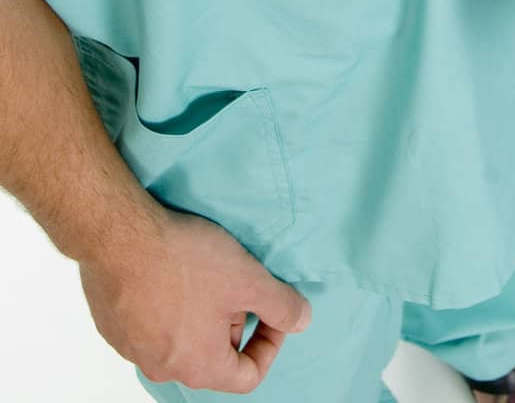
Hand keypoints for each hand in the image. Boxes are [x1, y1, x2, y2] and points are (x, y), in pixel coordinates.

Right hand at [79, 205, 311, 392]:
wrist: (119, 236)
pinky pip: (150, 324)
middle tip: (235, 279)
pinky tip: (171, 269)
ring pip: (181, 339)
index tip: (270, 308)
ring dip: (200, 311)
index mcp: (198, 367)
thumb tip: (303, 321)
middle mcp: (163, 368)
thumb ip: (281, 305)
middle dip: (232, 320)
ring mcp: (133, 349)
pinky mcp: (113, 326)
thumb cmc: (184, 261)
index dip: (270, 343)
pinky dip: (167, 304)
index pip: (247, 376)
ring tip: (205, 270)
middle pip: (214, 356)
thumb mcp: (248, 279)